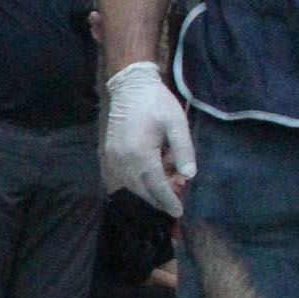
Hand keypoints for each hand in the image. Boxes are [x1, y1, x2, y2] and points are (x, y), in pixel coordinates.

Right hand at [102, 61, 195, 215]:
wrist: (129, 86)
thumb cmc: (156, 103)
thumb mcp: (176, 124)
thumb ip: (184, 150)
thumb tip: (189, 176)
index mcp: (141, 154)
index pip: (157, 186)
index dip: (168, 200)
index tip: (178, 211)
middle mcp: (124, 160)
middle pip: (142, 190)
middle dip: (158, 199)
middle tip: (173, 204)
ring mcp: (113, 157)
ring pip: (131, 185)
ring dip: (146, 193)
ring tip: (162, 194)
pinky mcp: (109, 153)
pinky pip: (123, 176)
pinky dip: (136, 184)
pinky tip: (147, 181)